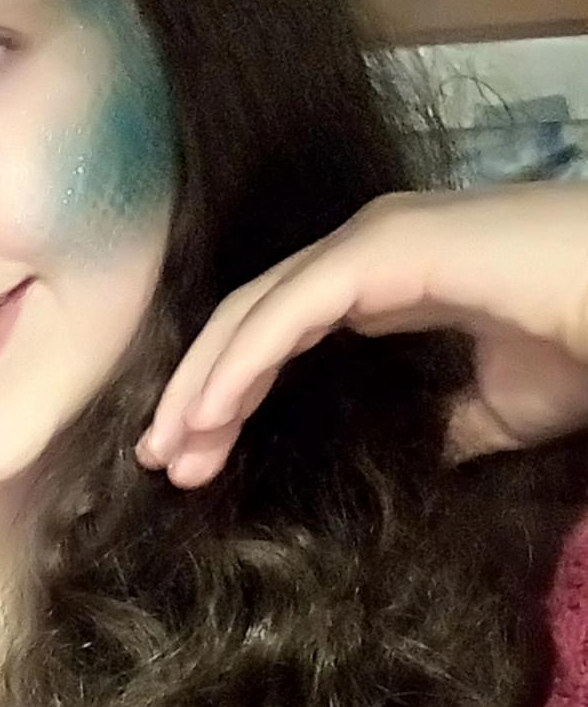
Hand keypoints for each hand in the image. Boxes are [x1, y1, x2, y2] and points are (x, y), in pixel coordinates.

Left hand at [137, 184, 587, 486]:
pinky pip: (288, 310)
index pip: (276, 335)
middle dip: (196, 394)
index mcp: (381, 280)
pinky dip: (240, 363)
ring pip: (253, 314)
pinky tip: (210, 414)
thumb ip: (427, 428)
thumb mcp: (487, 411)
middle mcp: (363, 250)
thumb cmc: (586, 341)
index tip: (195, 461)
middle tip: (162, 464)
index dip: (228, 395)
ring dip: (203, 384)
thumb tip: (386, 466)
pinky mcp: (385, 247)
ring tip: (170, 454)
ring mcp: (371, 241)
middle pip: (247, 323)